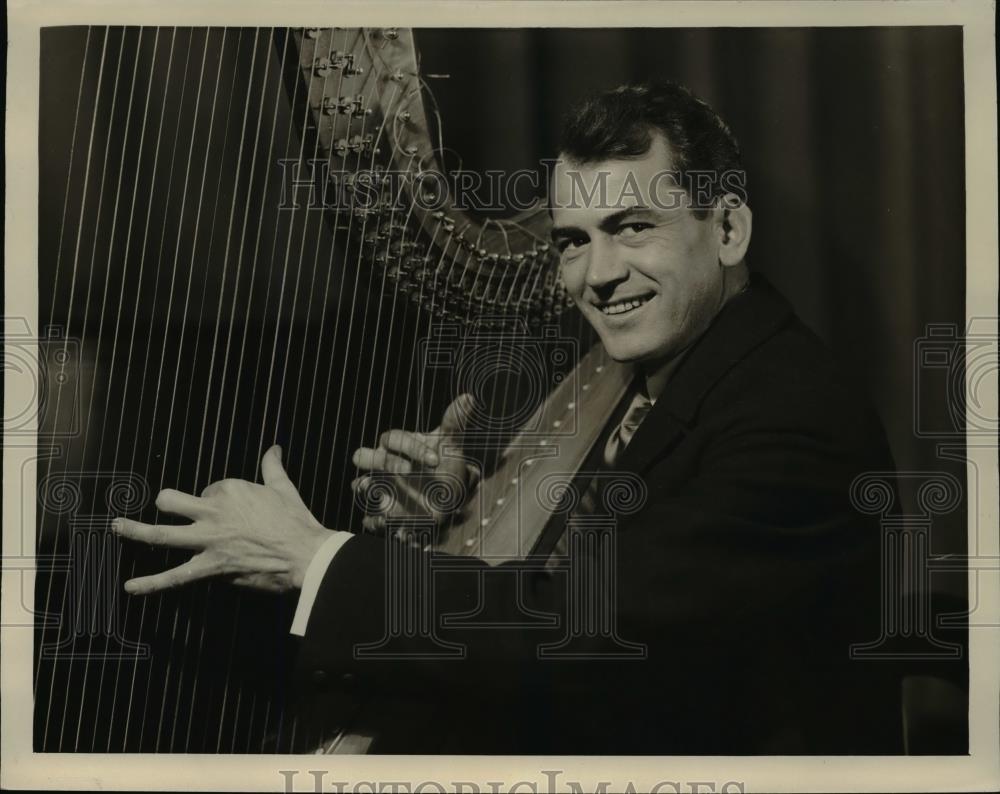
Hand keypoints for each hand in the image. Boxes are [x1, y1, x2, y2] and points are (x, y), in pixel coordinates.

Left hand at [112, 445, 332, 594]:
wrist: (304, 554)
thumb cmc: (296, 522)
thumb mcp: (283, 488)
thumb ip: (272, 467)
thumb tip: (273, 448)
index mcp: (231, 490)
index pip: (210, 490)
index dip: (218, 500)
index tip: (232, 510)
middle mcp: (213, 512)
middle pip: (173, 501)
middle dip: (166, 502)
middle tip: (163, 506)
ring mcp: (208, 540)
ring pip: (162, 534)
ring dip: (136, 531)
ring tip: (117, 527)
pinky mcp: (211, 566)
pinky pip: (176, 576)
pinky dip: (152, 584)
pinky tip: (132, 587)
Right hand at [351, 393, 478, 531]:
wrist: (447, 498)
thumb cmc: (444, 466)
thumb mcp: (451, 446)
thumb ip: (454, 423)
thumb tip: (469, 397)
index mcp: (397, 446)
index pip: (393, 439)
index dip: (411, 446)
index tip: (435, 459)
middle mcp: (383, 465)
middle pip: (363, 456)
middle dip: (382, 462)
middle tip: (408, 471)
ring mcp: (380, 488)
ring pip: (359, 485)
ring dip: (366, 489)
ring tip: (380, 497)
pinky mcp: (382, 513)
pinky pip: (369, 517)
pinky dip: (375, 521)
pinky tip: (391, 525)